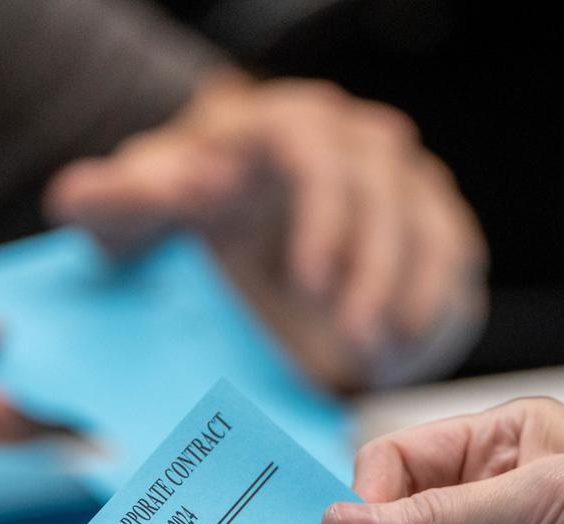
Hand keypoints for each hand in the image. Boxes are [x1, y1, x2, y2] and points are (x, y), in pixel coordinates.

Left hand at [46, 77, 485, 390]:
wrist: (228, 238)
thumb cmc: (181, 217)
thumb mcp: (132, 213)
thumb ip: (113, 201)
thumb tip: (113, 191)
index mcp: (280, 126)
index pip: (316, 151)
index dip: (321, 216)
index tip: (307, 282)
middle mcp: (352, 143)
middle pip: (383, 193)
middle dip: (372, 269)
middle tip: (350, 336)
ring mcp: (401, 184)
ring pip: (426, 228)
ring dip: (407, 296)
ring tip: (374, 355)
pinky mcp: (430, 229)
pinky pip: (450, 262)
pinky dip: (430, 311)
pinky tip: (397, 357)